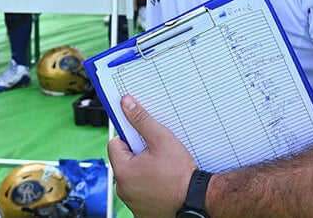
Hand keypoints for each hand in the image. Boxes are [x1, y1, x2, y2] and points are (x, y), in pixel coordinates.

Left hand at [107, 95, 196, 217]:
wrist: (197, 201)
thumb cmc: (180, 174)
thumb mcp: (161, 139)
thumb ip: (141, 120)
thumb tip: (126, 104)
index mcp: (123, 170)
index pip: (115, 143)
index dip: (129, 137)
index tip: (142, 138)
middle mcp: (123, 189)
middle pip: (123, 160)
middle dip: (137, 154)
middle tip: (156, 154)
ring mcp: (131, 202)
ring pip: (131, 177)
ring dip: (142, 170)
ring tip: (161, 169)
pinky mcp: (141, 211)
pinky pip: (139, 192)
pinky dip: (147, 186)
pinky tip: (162, 182)